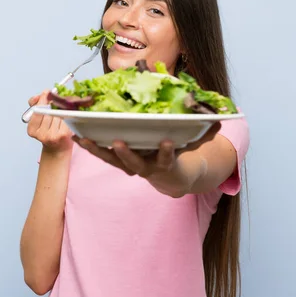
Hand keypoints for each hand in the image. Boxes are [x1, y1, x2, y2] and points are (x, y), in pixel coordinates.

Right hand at [26, 90, 72, 153]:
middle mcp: (41, 135)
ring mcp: (53, 136)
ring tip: (60, 113)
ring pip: (58, 113)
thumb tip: (40, 95)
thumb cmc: (48, 129)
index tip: (46, 92)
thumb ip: (35, 104)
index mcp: (32, 130)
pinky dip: (66, 115)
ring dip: (60, 109)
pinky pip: (66, 117)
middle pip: (48, 111)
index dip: (42, 101)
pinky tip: (66, 118)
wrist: (58, 147)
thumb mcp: (38, 117)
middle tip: (55, 101)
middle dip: (52, 104)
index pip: (37, 112)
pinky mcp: (64, 135)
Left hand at [72, 122, 221, 195]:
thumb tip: (220, 119)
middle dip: (128, 154)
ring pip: (113, 160)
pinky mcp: (119, 161)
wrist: (172, 177)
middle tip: (120, 143)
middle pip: (135, 162)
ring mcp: (131, 165)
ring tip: (84, 139)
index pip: (168, 158)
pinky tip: (75, 133)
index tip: (169, 143)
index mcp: (166, 161)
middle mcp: (147, 166)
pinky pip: (103, 155)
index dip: (167, 152)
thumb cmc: (180, 153)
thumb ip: (205, 132)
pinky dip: (90, 145)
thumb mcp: (193, 143)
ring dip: (99, 150)